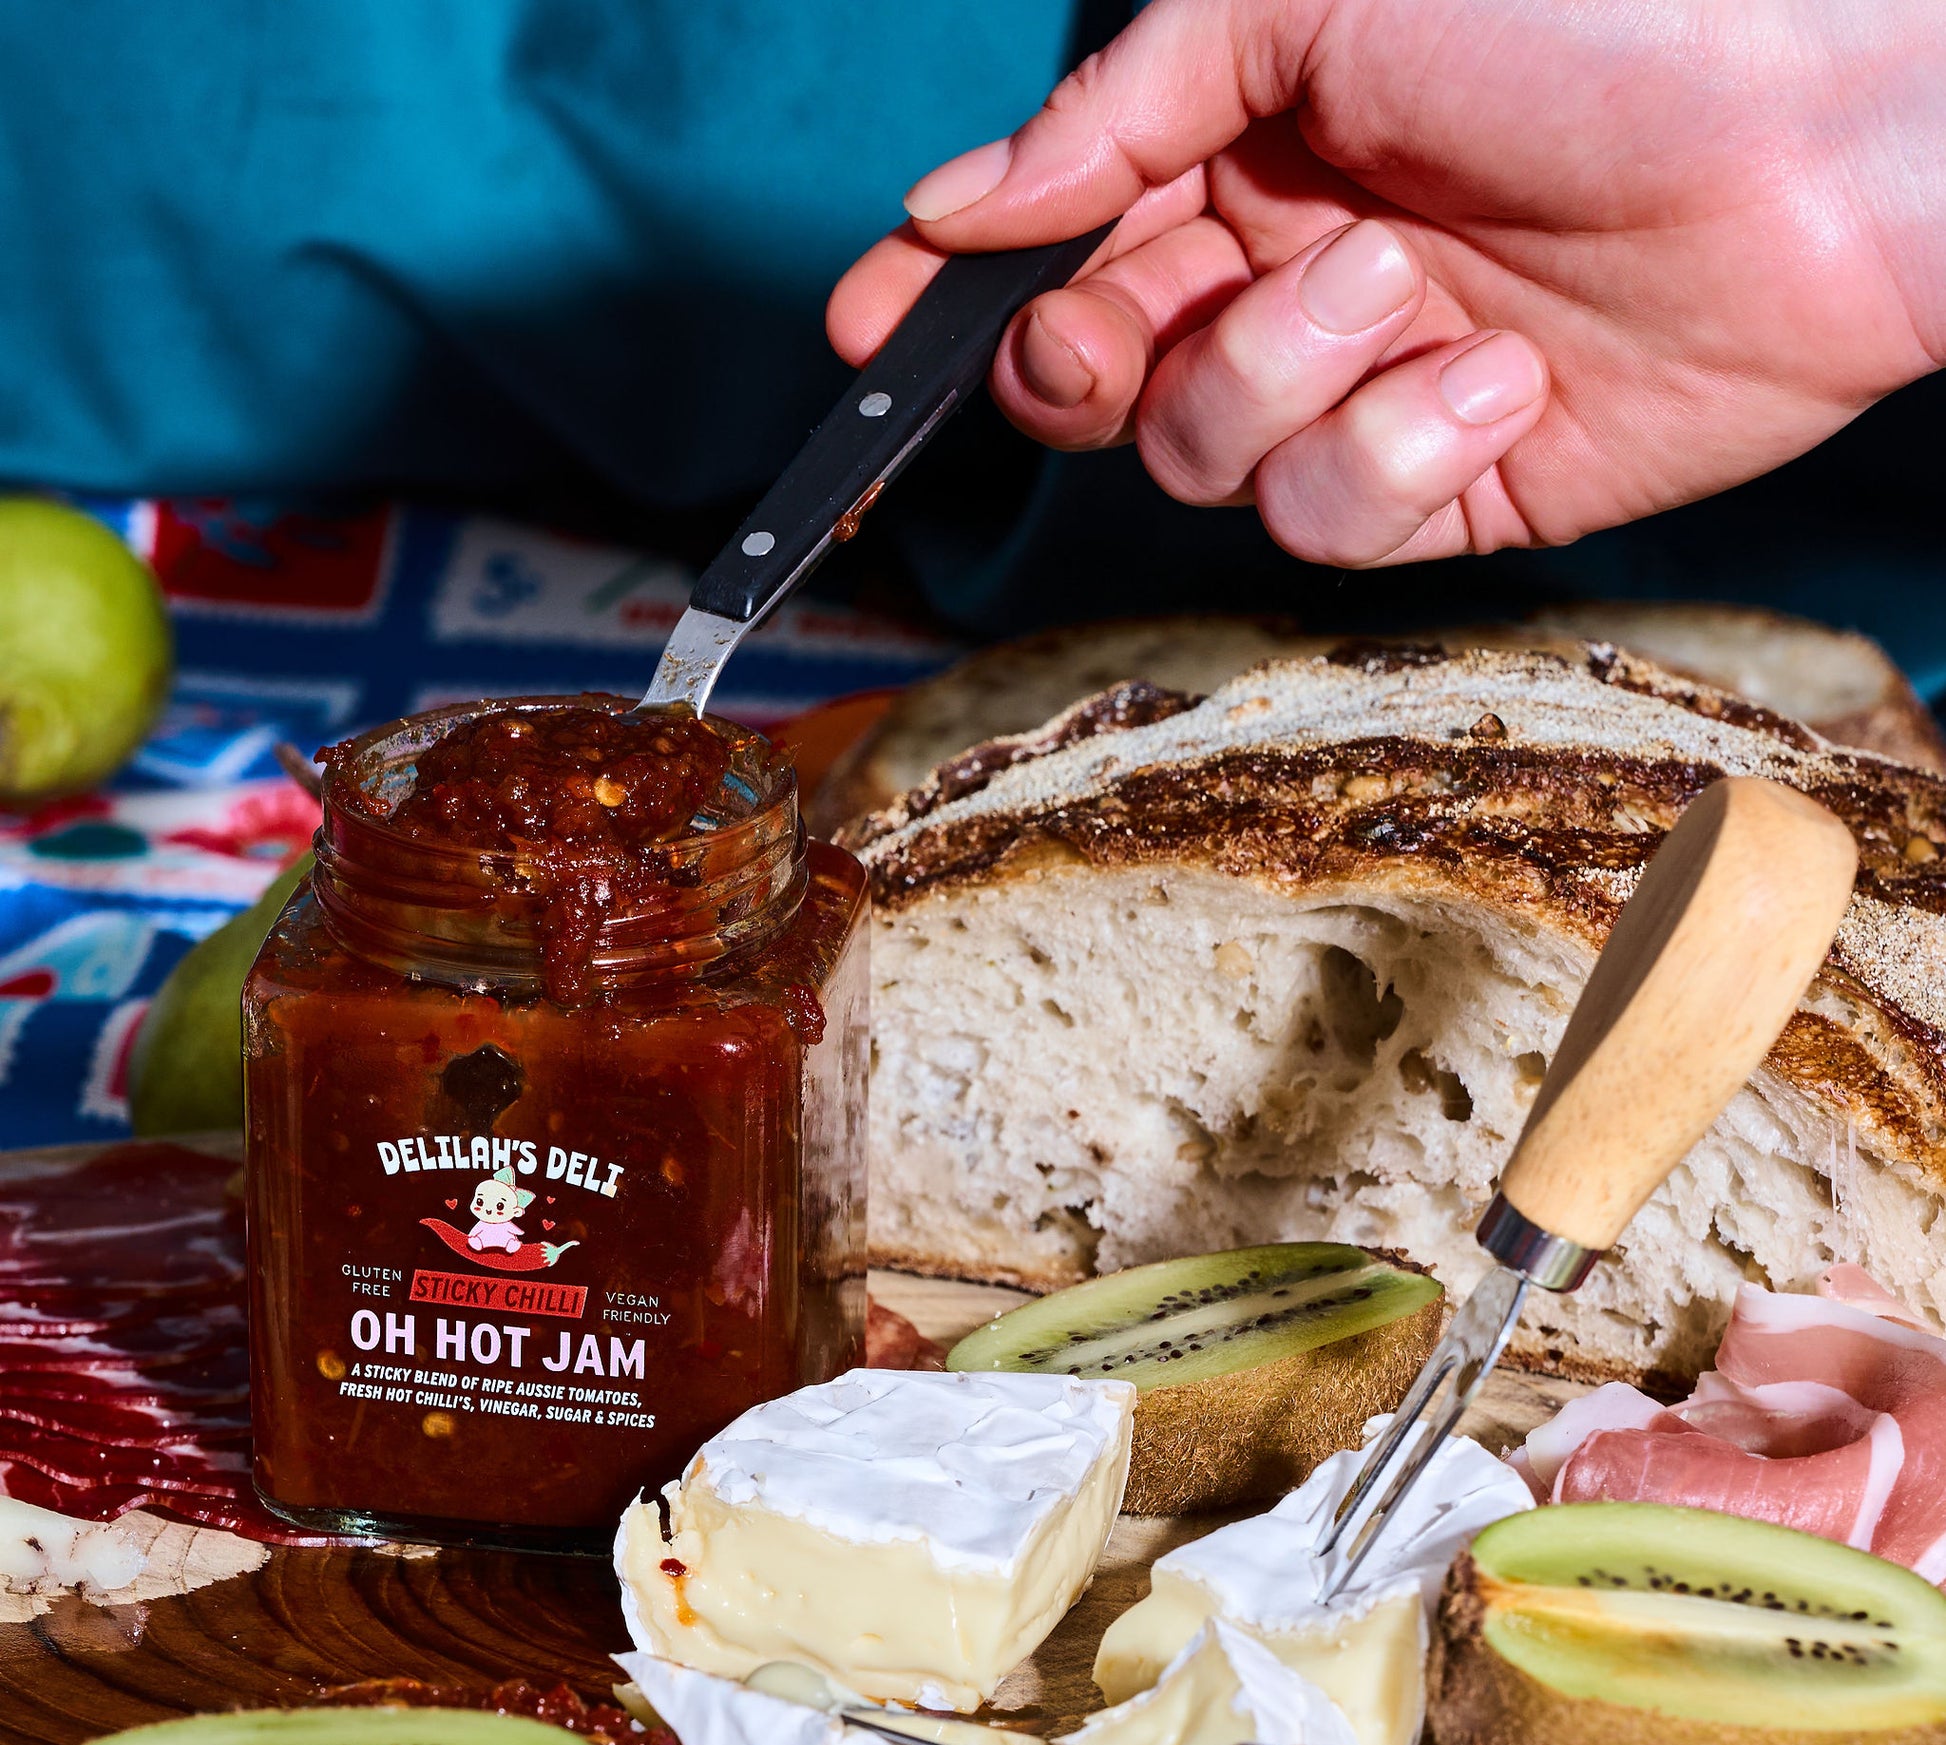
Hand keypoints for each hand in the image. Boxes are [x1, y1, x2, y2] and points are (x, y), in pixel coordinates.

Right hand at [827, 0, 1945, 569]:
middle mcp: (1293, 272)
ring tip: (1414, 280)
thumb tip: (965, 207)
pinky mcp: (1456, 490)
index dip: (950, 300)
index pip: (1056, 240)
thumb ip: (1130, 100)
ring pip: (1210, 462)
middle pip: (1097, 380)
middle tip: (1113, 329)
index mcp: (1248, 142)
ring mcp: (1373, 389)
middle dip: (1091, 360)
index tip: (863, 334)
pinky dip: (1408, 448)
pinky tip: (1506, 374)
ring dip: (1291, 374)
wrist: (1821, 128)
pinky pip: (1341, 523)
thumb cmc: (1595, 8)